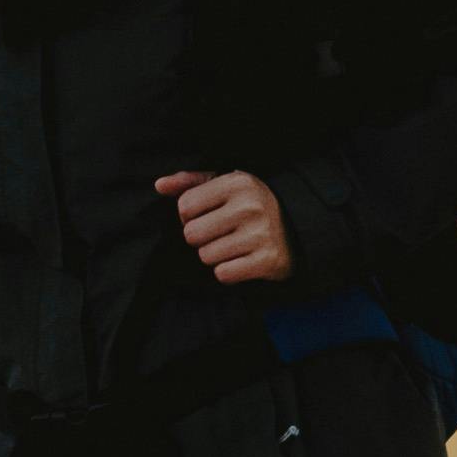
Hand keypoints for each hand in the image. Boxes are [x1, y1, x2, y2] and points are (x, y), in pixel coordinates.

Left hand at [157, 168, 291, 284]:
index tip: (205, 216)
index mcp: (238, 183)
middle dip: (200, 238)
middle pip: (191, 234)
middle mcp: (250, 207)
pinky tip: (240, 261)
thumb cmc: (251, 205)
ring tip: (231, 246)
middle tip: (218, 234)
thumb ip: (189, 183)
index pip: (185, 207)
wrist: (298, 228)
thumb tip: (159, 185)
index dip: (188, 216)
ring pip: (205, 256)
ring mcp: (260, 234)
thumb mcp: (225, 185)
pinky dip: (227, 272)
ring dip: (214, 256)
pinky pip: (223, 274)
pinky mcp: (267, 261)